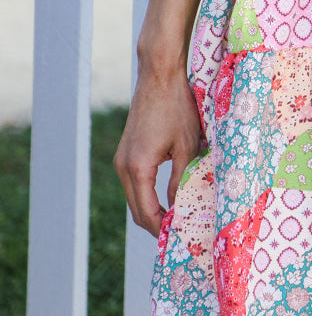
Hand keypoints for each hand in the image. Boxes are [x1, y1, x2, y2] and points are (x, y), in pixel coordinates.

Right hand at [114, 60, 203, 235]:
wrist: (159, 77)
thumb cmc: (176, 107)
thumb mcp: (186, 146)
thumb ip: (181, 179)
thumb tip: (180, 208)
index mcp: (137, 167)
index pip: (146, 213)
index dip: (162, 229)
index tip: (180, 239)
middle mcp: (123, 166)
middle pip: (137, 210)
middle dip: (156, 225)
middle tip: (180, 235)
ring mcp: (122, 159)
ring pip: (135, 197)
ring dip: (151, 211)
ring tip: (177, 220)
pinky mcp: (126, 152)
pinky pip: (135, 183)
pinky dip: (147, 196)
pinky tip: (166, 199)